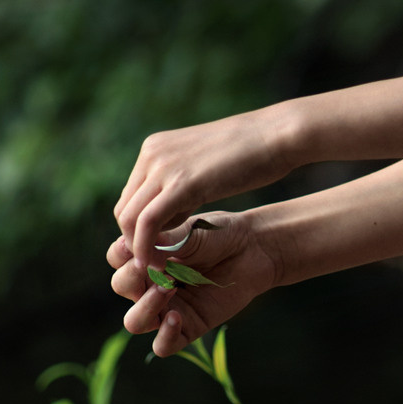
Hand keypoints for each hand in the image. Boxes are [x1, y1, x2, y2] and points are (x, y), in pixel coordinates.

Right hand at [106, 212, 283, 356]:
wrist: (253, 249)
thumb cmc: (220, 235)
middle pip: (121, 287)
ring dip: (144, 307)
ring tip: (168, 290)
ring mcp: (168, 308)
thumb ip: (163, 242)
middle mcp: (151, 284)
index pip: (117, 260)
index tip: (134, 244)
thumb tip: (140, 253)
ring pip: (134, 322)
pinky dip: (165, 335)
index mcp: (147, 257)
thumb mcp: (190, 232)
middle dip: (132, 278)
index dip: (121, 254)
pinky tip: (176, 318)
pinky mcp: (188, 327)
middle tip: (153, 266)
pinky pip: (163, 345)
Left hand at [112, 111, 296, 266]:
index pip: (131, 196)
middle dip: (135, 241)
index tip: (157, 250)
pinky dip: (146, 248)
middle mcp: (152, 154)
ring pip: (130, 218)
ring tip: (158, 269)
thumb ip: (182, 186)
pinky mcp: (180, 182)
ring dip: (138, 249)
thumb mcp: (204, 168)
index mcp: (156, 148)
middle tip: (154, 264)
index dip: (139, 229)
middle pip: (125, 208)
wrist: (277, 134)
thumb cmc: (251, 153)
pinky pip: (148, 222)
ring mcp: (163, 166)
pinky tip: (158, 264)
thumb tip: (172, 212)